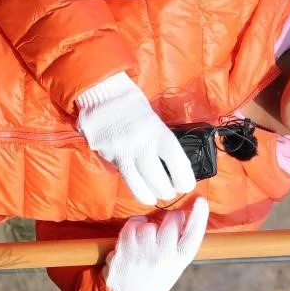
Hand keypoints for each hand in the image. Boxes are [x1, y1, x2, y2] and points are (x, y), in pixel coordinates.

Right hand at [76, 72, 195, 205]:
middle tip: (170, 192)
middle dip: (166, 191)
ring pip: (137, 184)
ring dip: (148, 195)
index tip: (187, 185)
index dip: (184, 178)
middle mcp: (140, 142)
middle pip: (158, 178)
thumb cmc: (132, 104)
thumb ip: (160, 140)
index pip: (176, 160)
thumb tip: (172, 164)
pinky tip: (136, 185)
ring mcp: (121, 150)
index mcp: (157, 131)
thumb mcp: (153, 119)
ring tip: (153, 198)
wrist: (102, 92)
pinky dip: (131, 182)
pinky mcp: (106, 154)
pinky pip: (121, 174)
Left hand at [103, 198, 209, 290]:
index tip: (201, 201)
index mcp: (179, 261)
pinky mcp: (125, 251)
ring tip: (147, 236)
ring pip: (148, 224)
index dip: (199, 216)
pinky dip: (134, 225)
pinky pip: (132, 226)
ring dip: (148, 225)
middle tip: (167, 224)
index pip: (194, 235)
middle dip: (170, 218)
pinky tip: (135, 234)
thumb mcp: (175, 264)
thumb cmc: (156, 275)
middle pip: (171, 223)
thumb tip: (182, 215)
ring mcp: (143, 254)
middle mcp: (163, 258)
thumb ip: (180, 243)